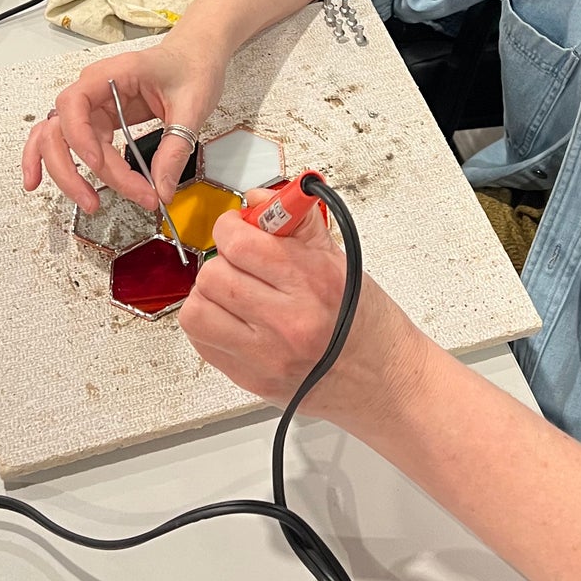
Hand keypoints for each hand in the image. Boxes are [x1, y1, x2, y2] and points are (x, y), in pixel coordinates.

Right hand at [21, 36, 226, 212]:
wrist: (195, 57)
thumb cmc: (191, 68)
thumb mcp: (191, 107)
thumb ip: (174, 148)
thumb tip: (161, 187)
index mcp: (111, 74)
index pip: (75, 104)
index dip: (80, 137)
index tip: (99, 165)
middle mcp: (93, 89)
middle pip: (60, 130)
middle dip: (72, 170)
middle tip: (96, 201)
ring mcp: (93, 107)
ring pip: (58, 141)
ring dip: (63, 173)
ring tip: (84, 201)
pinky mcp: (99, 123)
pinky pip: (69, 144)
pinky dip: (53, 162)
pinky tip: (39, 180)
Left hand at [179, 191, 432, 430]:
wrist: (383, 381)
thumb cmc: (366, 323)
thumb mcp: (339, 261)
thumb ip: (296, 225)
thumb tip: (258, 199)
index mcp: (313, 281)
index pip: (240, 243)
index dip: (230, 227)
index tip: (238, 227)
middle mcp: (289, 321)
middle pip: (214, 275)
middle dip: (221, 260)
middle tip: (238, 262)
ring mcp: (268, 356)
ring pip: (197, 311)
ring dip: (209, 294)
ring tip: (232, 292)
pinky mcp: (253, 380)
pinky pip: (202, 343)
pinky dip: (210, 324)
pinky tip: (234, 319)